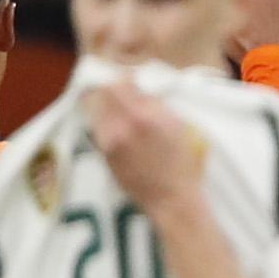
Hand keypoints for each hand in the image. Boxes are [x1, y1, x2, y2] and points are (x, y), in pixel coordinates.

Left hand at [89, 79, 204, 210]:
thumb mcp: (176, 126)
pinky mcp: (103, 154)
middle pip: (103, 93)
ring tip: (119, 110)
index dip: (124, 78)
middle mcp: (122, 126)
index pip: (120, 83)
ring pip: (96, 109)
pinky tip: (118, 128)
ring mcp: (110, 141)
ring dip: (106, 105)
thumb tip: (137, 87)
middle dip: (112, 90)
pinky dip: (105, 122)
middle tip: (122, 93)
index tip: (131, 81)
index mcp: (144, 116)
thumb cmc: (181, 163)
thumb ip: (154, 104)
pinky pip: (97, 127)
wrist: (170, 199)